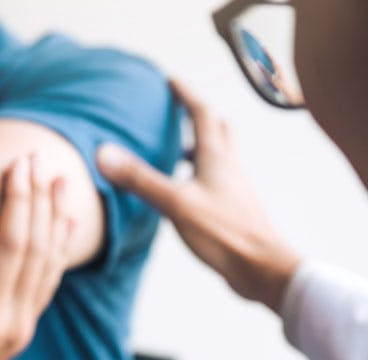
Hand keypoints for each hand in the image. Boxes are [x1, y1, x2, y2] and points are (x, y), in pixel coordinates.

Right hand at [0, 155, 74, 359]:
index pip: (11, 247)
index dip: (17, 202)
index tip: (19, 163)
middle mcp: (12, 323)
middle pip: (37, 248)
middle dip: (39, 199)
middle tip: (40, 156)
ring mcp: (21, 329)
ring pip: (50, 263)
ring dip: (55, 219)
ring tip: (61, 179)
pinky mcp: (20, 330)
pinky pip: (48, 282)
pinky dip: (59, 249)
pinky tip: (65, 224)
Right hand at [96, 79, 300, 310]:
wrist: (262, 269)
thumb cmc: (225, 234)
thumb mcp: (175, 203)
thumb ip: (140, 179)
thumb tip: (105, 153)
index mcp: (217, 157)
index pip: (202, 113)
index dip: (185, 95)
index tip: (170, 81)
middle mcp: (228, 167)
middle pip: (217, 130)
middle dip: (198, 116)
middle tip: (178, 110)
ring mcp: (233, 189)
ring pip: (218, 156)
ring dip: (200, 145)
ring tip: (177, 148)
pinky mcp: (233, 209)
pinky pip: (215, 180)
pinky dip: (200, 174)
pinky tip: (185, 191)